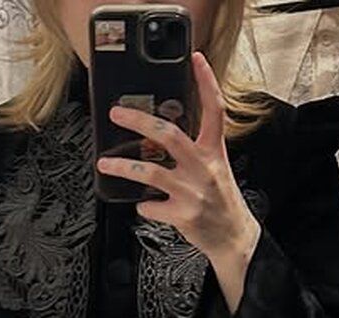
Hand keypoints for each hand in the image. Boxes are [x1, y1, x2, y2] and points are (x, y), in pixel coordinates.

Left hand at [97, 51, 260, 265]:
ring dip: (123, 167)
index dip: (206, 82)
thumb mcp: (216, 169)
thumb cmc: (221, 202)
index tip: (196, 59)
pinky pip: (151, 205)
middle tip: (116, 114)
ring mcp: (192, 191)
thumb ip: (194, 151)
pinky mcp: (183, 215)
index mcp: (214, 152)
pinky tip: (144, 204)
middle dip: (139, 121)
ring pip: (150, 172)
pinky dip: (143, 205)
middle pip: (169, 134)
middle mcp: (204, 168)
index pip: (214, 109)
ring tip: (105, 164)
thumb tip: (159, 137)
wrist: (233, 238)